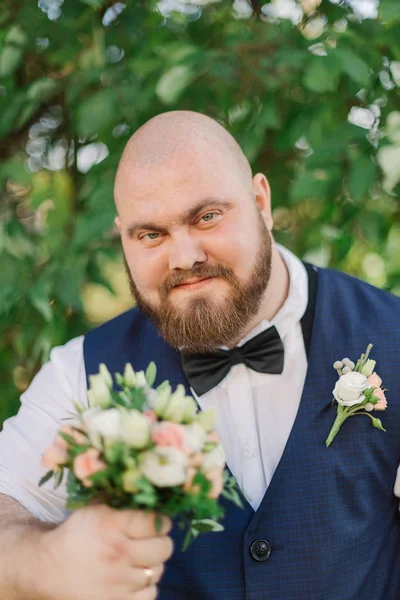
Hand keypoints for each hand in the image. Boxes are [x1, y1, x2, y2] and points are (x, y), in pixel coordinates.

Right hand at [34, 506, 172, 599]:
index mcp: (112, 525)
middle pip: (164, 548)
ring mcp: (118, 581)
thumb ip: (120, 499)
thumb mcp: (93, 509)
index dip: (162, 520)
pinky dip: (146, 586)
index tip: (159, 521)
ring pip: (158, 571)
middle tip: (153, 539)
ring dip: (152, 563)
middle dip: (161, 541)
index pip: (156, 522)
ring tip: (140, 558)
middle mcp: (117, 553)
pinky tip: (134, 577)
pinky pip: (151, 594)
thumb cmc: (75, 534)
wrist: (47, 569)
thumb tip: (146, 487)